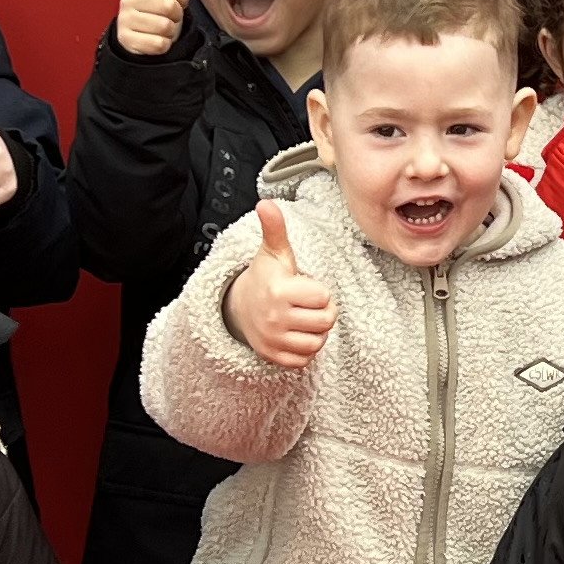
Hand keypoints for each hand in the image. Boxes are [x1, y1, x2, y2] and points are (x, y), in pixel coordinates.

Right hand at [116, 0, 189, 58]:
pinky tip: (156, 41)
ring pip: (165, 26)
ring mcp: (125, 20)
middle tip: (170, 18)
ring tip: (162, 30)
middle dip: (177, 16)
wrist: (139, 41)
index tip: (179, 2)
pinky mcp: (126, 40)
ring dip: (170, 32)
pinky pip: (158, 44)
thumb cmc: (155, 15)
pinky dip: (163, 46)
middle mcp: (129, 0)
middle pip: (169, 5)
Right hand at [224, 202, 336, 368]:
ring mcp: (273, 339)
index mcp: (280, 291)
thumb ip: (275, 229)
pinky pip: (304, 360)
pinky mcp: (272, 357)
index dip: (321, 292)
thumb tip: (266, 202)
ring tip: (304, 319)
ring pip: (317, 343)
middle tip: (310, 305)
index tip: (308, 288)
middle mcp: (275, 318)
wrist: (237, 307)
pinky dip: (305, 350)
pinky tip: (296, 334)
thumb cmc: (265, 277)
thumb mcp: (272, 253)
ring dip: (316, 332)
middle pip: (326, 322)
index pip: (324, 298)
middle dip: (323, 313)